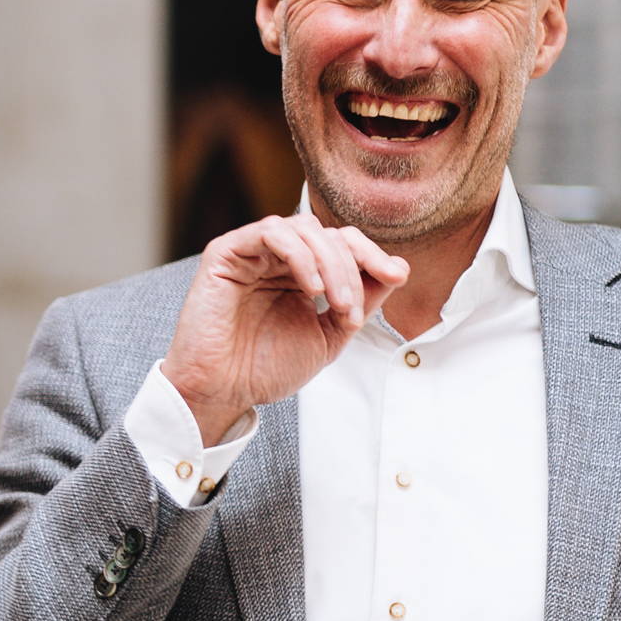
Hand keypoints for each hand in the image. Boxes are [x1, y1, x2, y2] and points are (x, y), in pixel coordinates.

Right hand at [158, 213, 409, 443]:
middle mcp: (276, 259)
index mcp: (299, 274)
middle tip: (350, 308)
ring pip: (303, 228)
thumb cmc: (265, 369)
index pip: (342, 244)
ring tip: (333, 302)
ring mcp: (251, 253)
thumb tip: (397, 268)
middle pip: (328, 234)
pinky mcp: (225, 254)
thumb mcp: (329, 335)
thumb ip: (360, 301)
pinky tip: (309, 287)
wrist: (223, 392)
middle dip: (351, 267)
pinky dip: (299, 255)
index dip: (372, 254)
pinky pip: (269, 232)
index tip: (395, 277)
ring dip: (329, 262)